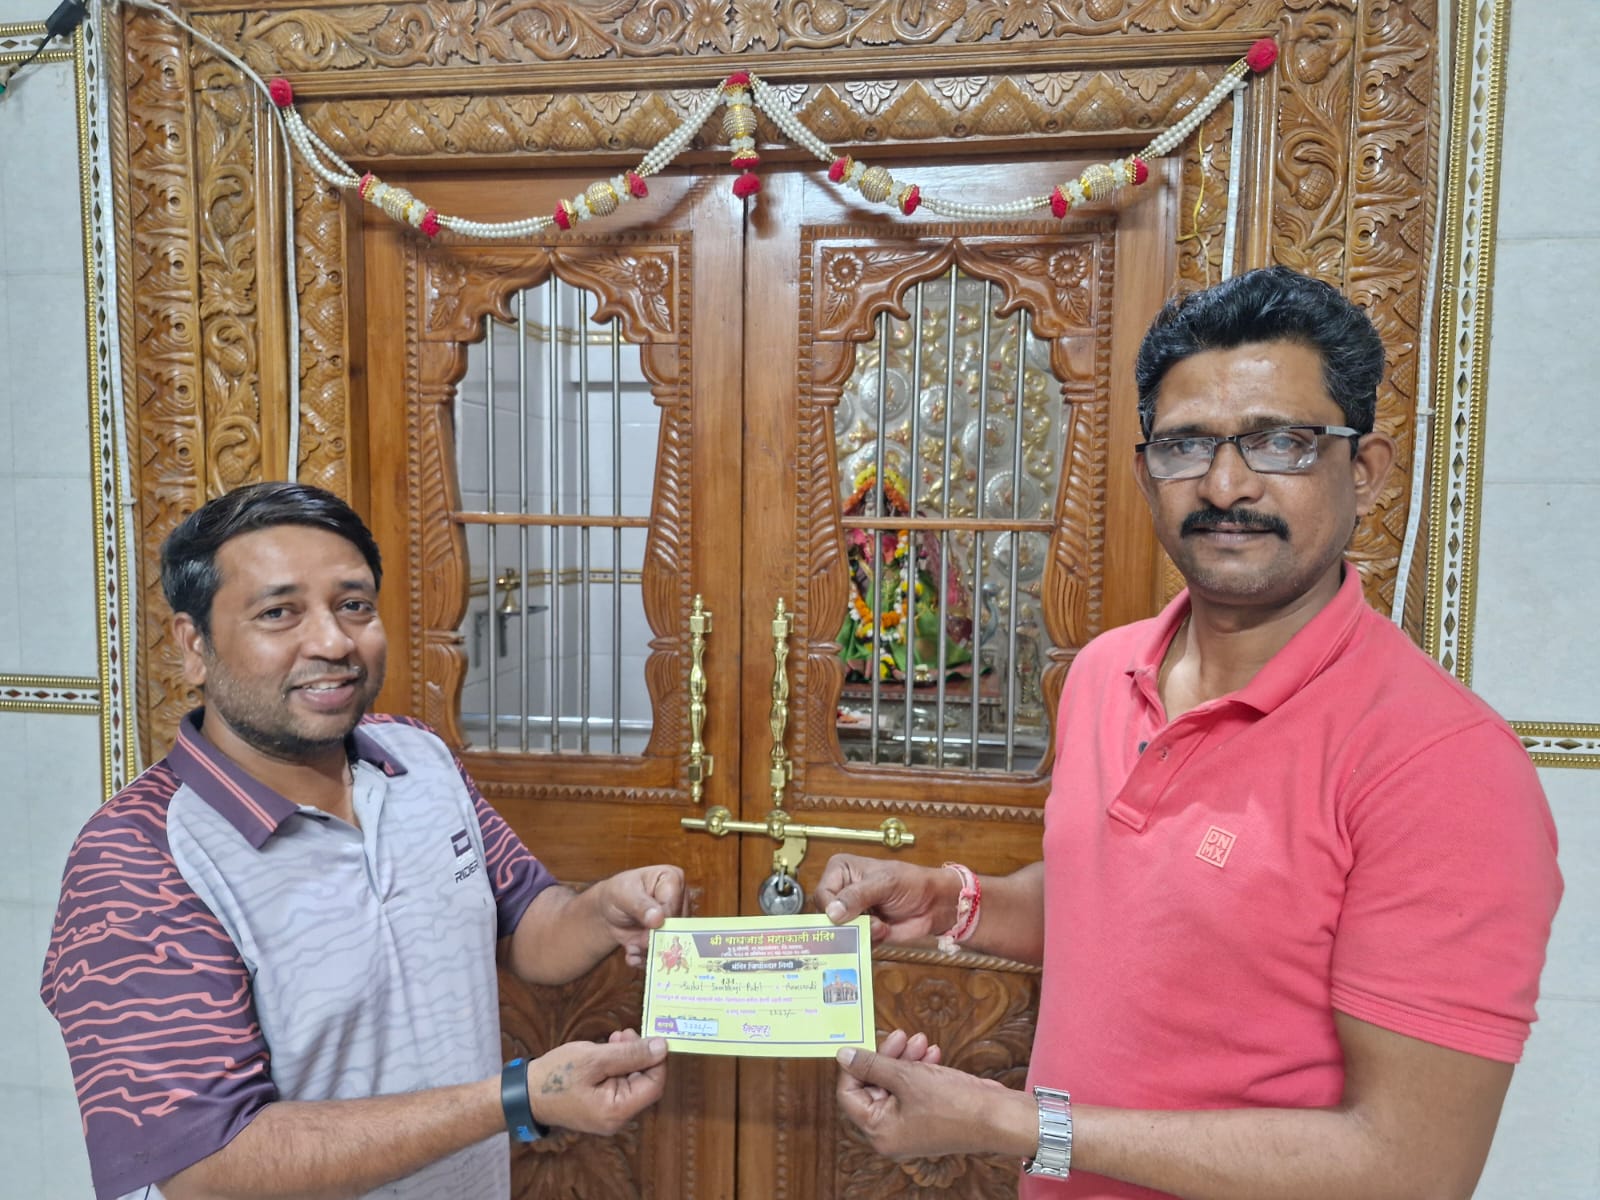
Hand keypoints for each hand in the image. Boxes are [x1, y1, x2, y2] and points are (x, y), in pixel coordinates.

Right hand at [525, 1029, 668, 1135]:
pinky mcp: (600, 1107)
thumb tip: (662, 1047)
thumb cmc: (557, 1075)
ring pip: (632, 1081)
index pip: (655, 1085)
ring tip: (616, 1037)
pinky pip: (618, 1085)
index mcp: (618, 1110)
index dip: (657, 1059)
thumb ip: (630, 1053)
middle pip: (644, 1083)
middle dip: (640, 1055)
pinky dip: (617, 1065)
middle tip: (626, 1032)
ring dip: (628, 1057)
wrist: (525, 1093)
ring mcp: (609, 1114)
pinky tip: (609, 1049)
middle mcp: (617, 1118)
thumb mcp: (594, 1058)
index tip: (650, 1036)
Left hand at [594, 865, 684, 965]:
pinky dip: (647, 958)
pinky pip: (665, 953)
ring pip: (672, 941)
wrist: (609, 911)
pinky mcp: (670, 937)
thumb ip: (640, 905)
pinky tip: (633, 955)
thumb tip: (658, 918)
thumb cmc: (618, 893)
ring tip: (632, 949)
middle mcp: (681, 899)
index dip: (663, 919)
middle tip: (638, 944)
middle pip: (678, 926)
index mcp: (673, 878)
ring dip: (650, 950)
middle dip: (656, 939)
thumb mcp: (623, 894)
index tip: (648, 926)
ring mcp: (677, 920)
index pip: (675, 903)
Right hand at [813, 853, 955, 945]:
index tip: (848, 915)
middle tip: (870, 921)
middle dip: (848, 923)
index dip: (831, 908)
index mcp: (841, 871)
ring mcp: (851, 913)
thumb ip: (857, 896)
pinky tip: (884, 929)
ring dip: (860, 932)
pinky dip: (869, 940)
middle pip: (826, 916)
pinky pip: (853, 942)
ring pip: (839, 932)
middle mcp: (841, 891)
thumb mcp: (884, 883)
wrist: (934, 904)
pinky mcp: (861, 930)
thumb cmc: (911, 883)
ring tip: (881, 925)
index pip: (821, 894)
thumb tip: (832, 912)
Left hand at [836, 1033, 1022, 1160]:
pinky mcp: (927, 1118)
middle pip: (873, 1087)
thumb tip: (843, 1055)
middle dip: (888, 1057)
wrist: (996, 1116)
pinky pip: (913, 1090)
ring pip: (895, 1085)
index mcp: (879, 1131)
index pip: (849, 1095)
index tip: (866, 1042)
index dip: (856, 1066)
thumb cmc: (952, 1103)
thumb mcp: (906, 1076)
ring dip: (906, 1059)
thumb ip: (872, 1064)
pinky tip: (932, 1053)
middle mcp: (891, 1134)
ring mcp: (910, 1127)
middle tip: (902, 1036)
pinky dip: (920, 1070)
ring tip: (921, 1040)